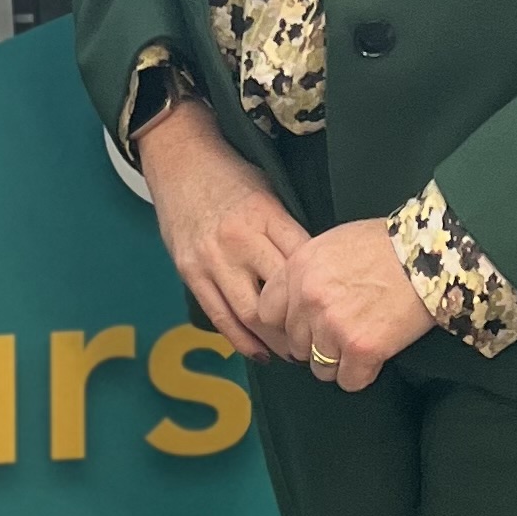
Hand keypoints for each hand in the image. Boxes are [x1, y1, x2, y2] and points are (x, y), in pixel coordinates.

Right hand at [136, 97, 310, 359]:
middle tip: (321, 344)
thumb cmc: (231, 175)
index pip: (302, 265)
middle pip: (278, 298)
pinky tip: (260, 352)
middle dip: (302, 328)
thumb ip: (288, 231)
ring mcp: (211, 259)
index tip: (337, 313)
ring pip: (249, 314)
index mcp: (265, 215)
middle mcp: (238, 240)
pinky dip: (241, 340)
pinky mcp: (189, 272)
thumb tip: (319, 273)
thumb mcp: (269, 192)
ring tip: (295, 355)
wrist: (179, 160)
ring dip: (275, 341)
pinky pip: (218, 316)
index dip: (321, 295)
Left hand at [255, 218, 433, 392]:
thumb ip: (306, 272)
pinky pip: (349, 381)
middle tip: (342, 332)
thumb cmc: (384, 245)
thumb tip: (294, 302)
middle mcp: (308, 299)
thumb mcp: (331, 244)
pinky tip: (375, 355)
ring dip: (338, 362)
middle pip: (295, 344)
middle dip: (316, 343)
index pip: (266, 314)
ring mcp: (333, 326)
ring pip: (319, 368)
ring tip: (359, 342)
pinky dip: (362, 374)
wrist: (429, 255)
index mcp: (297, 269)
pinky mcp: (362, 349)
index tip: (304, 325)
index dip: (286, 323)